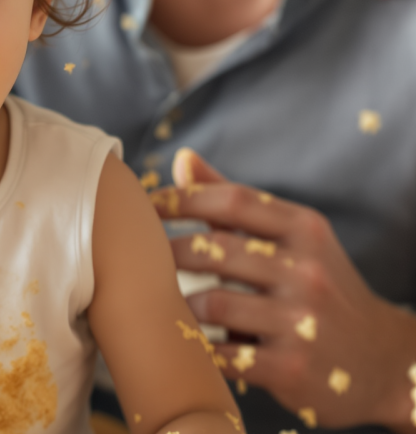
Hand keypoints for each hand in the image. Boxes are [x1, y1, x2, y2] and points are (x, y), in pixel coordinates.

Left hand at [150, 149, 415, 429]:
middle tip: (144, 256)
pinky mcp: (292, 369)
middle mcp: (308, 271)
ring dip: (182, 302)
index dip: (181, 198)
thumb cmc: (318, 284)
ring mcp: (302, 322)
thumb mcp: (292, 236)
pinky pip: (223, 352)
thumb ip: (235, 201)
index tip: (146, 205)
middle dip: (171, 252)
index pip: (232, 200)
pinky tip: (188, 339)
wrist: (384, 362)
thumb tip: (183, 157)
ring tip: (168, 300)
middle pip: (215, 250)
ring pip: (213, 302)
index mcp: (305, 229)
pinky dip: (198, 345)